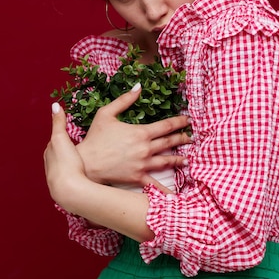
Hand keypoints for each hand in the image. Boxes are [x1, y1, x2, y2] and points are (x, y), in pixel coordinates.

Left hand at [44, 103, 85, 206]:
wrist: (69, 190)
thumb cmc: (65, 163)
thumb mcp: (61, 138)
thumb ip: (58, 122)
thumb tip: (55, 105)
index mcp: (49, 153)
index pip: (55, 141)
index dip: (64, 136)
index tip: (72, 133)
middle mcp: (51, 166)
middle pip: (60, 155)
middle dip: (68, 151)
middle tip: (81, 147)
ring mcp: (59, 177)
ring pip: (66, 166)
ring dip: (73, 163)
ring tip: (85, 160)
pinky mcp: (68, 186)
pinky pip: (73, 176)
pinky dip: (78, 172)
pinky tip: (86, 174)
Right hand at [76, 84, 191, 186]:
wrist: (86, 162)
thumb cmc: (94, 137)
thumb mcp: (106, 113)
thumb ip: (124, 100)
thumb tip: (139, 87)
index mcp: (140, 132)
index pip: (166, 126)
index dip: (179, 122)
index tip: (188, 121)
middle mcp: (145, 148)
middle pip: (170, 142)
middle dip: (182, 139)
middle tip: (191, 138)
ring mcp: (143, 164)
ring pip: (167, 161)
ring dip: (179, 159)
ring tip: (187, 159)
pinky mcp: (138, 177)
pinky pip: (155, 183)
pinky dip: (166, 188)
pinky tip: (176, 191)